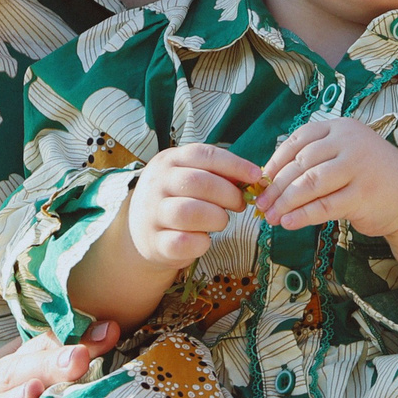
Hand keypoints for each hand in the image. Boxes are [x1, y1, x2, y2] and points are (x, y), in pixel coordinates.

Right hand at [126, 143, 264, 268]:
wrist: (142, 231)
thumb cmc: (176, 199)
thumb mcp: (189, 176)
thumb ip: (215, 174)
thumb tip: (252, 177)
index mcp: (168, 161)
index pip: (203, 155)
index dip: (234, 165)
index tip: (256, 176)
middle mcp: (156, 184)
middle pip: (199, 182)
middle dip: (228, 194)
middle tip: (240, 203)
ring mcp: (152, 214)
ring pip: (190, 212)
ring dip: (217, 218)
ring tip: (220, 221)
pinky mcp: (155, 242)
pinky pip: (184, 242)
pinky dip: (202, 242)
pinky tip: (205, 239)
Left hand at [255, 117, 397, 234]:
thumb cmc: (368, 176)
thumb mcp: (342, 156)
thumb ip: (314, 160)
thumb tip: (268, 180)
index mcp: (340, 127)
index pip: (298, 141)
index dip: (276, 162)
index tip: (260, 181)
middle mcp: (350, 142)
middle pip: (301, 163)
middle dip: (277, 187)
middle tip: (261, 205)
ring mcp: (358, 167)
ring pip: (310, 184)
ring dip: (286, 203)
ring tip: (271, 217)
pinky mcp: (364, 194)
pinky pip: (325, 206)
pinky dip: (303, 216)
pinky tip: (289, 223)